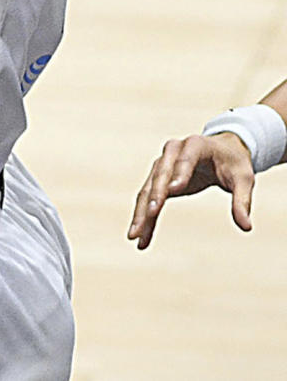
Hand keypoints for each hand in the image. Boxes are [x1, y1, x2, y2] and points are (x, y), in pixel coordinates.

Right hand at [128, 132, 255, 249]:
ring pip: (148, 188)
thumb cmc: (233, 164)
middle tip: (151, 214)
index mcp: (196, 145)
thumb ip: (243, 201)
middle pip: (161, 174)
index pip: (186, 159)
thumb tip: (246, 226)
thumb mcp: (244, 179)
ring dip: (142, 212)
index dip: (179, 173)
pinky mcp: (159, 178)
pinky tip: (141, 238)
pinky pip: (149, 198)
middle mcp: (174, 151)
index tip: (173, 191)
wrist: (221, 151)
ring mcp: (163, 164)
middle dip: (154, 195)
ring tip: (135, 235)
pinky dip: (145, 218)